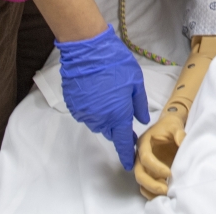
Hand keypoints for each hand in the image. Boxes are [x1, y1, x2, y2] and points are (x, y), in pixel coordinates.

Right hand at [56, 25, 148, 169]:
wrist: (88, 51)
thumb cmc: (116, 64)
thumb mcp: (135, 81)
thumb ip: (139, 104)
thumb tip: (142, 120)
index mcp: (118, 114)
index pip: (123, 141)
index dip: (126, 153)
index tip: (128, 163)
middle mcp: (100, 119)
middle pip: (110, 132)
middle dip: (117, 127)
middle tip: (122, 111)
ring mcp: (85, 113)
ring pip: (97, 123)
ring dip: (104, 117)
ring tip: (108, 96)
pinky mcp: (74, 106)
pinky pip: (86, 114)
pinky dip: (92, 108)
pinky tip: (96, 93)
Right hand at [135, 114, 185, 199]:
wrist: (170, 127)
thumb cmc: (170, 125)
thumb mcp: (175, 126)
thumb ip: (179, 134)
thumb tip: (183, 143)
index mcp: (144, 143)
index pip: (145, 158)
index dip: (156, 167)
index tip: (169, 173)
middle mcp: (140, 155)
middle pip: (139, 173)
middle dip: (151, 184)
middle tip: (166, 190)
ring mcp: (144, 165)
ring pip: (141, 181)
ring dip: (152, 190)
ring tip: (167, 193)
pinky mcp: (149, 172)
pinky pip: (146, 186)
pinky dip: (152, 192)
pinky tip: (164, 194)